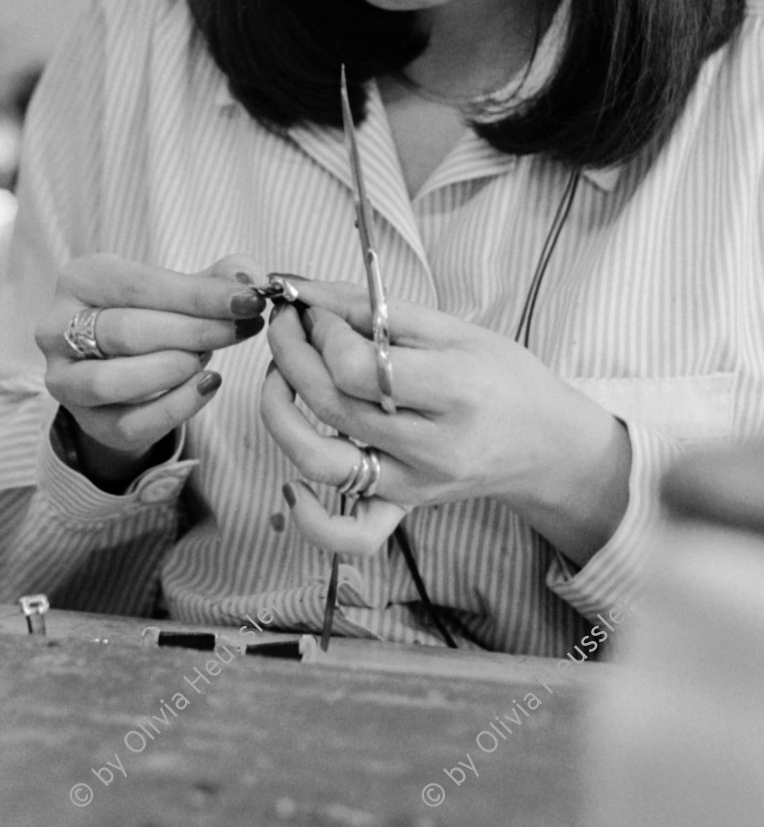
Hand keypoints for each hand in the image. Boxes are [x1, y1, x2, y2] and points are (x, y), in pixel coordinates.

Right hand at [36, 252, 267, 481]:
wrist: (125, 364)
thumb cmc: (154, 314)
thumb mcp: (179, 287)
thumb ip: (217, 278)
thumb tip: (248, 276)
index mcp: (79, 279)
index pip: (140, 286)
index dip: (199, 295)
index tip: (249, 300)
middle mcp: (56, 327)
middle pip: (126, 332)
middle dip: (193, 332)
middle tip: (240, 330)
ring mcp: (64, 378)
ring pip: (112, 381)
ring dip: (172, 370)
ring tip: (209, 359)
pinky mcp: (85, 421)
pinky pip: (128, 424)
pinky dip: (175, 408)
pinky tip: (206, 386)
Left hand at [260, 278, 631, 563]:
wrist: (546, 443)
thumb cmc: (503, 377)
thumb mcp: (452, 328)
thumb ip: (375, 309)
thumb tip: (307, 292)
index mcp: (456, 391)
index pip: (360, 369)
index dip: (322, 333)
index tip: (316, 309)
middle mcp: (433, 447)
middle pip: (333, 405)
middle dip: (292, 355)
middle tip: (287, 325)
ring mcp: (415, 484)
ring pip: (323, 463)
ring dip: (280, 416)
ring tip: (280, 378)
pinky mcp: (404, 507)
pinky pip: (351, 534)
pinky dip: (312, 519)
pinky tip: (291, 483)